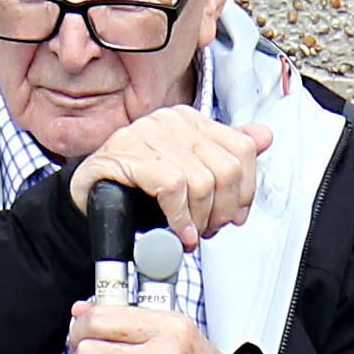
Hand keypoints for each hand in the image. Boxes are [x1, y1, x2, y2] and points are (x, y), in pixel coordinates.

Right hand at [65, 107, 270, 250]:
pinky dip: (180, 218)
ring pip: (202, 181)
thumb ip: (225, 153)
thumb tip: (263, 137)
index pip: (243, 148)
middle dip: (224, 210)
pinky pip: (173, 188)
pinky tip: (177, 231)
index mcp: (190, 120)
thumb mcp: (188, 169)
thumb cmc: (138, 186)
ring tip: (190, 232)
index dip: (246, 190)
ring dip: (200, 219)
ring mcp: (148, 134)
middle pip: (227, 168)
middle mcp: (172, 121)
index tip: (235, 214)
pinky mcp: (129, 153)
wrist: (90, 195)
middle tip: (209, 228)